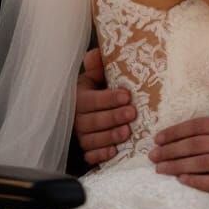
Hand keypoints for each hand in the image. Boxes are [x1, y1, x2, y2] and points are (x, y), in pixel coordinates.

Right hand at [74, 48, 135, 165]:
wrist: (89, 111)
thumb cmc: (97, 91)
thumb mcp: (95, 77)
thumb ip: (96, 66)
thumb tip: (96, 53)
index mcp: (79, 98)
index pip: (91, 100)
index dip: (108, 98)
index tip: (126, 95)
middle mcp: (77, 118)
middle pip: (92, 121)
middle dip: (113, 117)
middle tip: (132, 113)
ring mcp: (80, 136)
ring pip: (92, 139)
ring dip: (109, 137)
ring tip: (127, 132)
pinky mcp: (86, 150)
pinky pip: (90, 155)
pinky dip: (100, 155)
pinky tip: (113, 152)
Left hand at [148, 90, 208, 195]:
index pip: (201, 126)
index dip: (178, 131)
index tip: (160, 137)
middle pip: (197, 146)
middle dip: (171, 150)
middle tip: (152, 155)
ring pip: (202, 165)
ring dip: (178, 166)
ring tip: (160, 169)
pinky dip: (198, 182)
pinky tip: (183, 180)